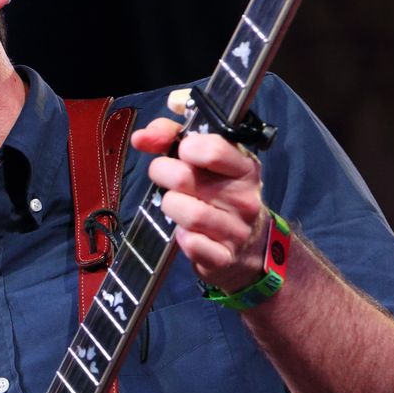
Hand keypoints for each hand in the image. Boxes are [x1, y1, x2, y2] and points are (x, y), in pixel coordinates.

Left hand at [131, 92, 269, 292]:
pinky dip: (181, 237)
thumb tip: (142, 135)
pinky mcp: (223, 257)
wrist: (250, 248)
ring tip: (175, 204)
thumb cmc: (223, 196)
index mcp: (244, 168)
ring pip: (187, 213)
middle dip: (163, 173)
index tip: (179, 151)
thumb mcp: (209, 162)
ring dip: (170, 206)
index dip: (184, 146)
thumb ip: (174, 138)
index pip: (213, 149)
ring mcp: (236, 230)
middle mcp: (244, 198)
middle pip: (185, 178)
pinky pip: (190, 244)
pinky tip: (185, 231)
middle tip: (164, 176)